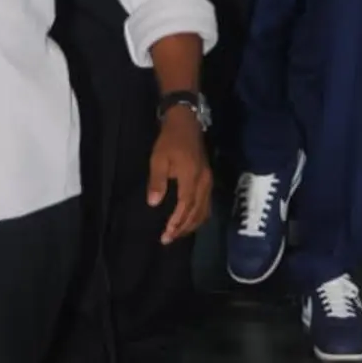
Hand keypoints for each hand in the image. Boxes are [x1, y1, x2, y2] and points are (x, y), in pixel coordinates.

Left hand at [148, 108, 212, 243]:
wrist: (186, 123)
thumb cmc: (170, 140)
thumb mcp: (158, 159)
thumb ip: (157, 181)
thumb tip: (153, 203)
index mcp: (191, 177)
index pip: (185, 206)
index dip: (177, 222)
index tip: (166, 234)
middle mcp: (203, 182)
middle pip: (196, 212)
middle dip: (183, 228)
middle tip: (168, 239)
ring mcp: (208, 181)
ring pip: (204, 210)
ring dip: (192, 224)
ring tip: (178, 234)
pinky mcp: (208, 179)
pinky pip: (207, 204)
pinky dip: (199, 216)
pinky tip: (190, 220)